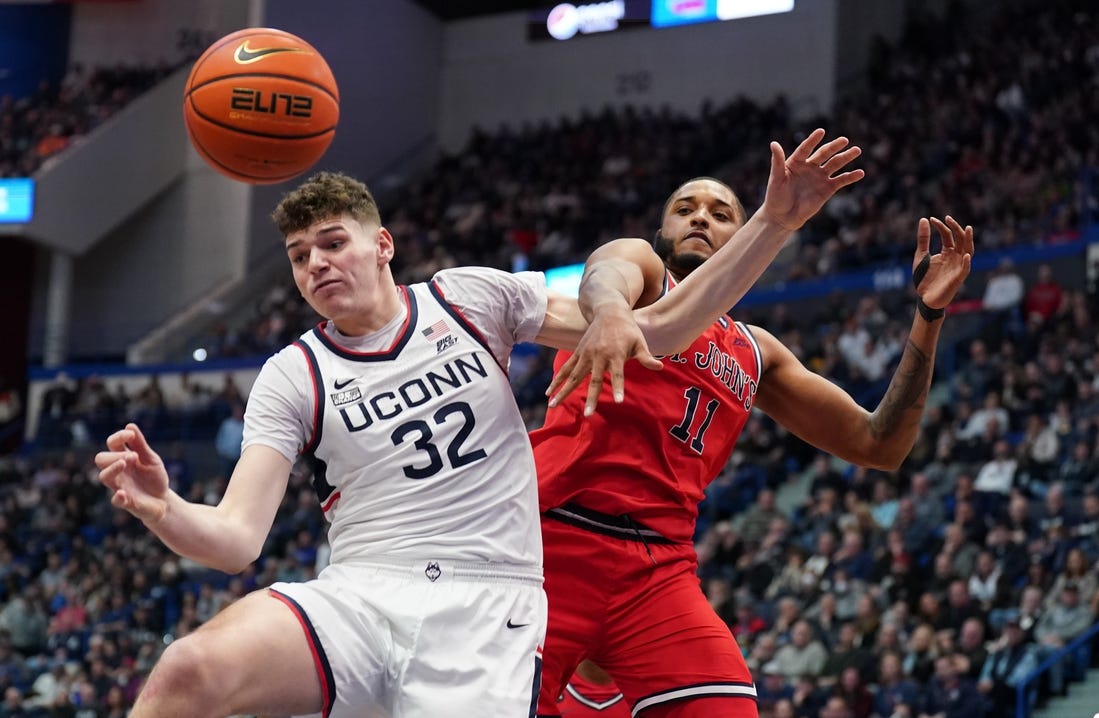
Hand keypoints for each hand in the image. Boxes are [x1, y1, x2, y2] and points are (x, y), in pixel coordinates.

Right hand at [94, 423, 170, 524]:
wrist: (163, 500)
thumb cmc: (154, 477)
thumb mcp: (151, 458)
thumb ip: (140, 444)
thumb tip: (130, 425)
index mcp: (123, 458)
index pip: (112, 444)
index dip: (118, 437)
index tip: (130, 435)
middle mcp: (118, 471)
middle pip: (101, 459)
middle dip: (115, 454)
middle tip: (133, 456)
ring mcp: (119, 486)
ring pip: (104, 477)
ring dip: (113, 469)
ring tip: (125, 462)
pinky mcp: (126, 502)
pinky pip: (115, 500)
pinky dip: (118, 496)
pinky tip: (124, 492)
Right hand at [545, 305, 662, 414]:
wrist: (609, 311)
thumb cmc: (628, 330)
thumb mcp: (640, 342)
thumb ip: (646, 357)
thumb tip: (660, 367)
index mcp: (616, 354)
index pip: (618, 374)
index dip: (619, 387)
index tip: (619, 401)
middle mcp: (599, 355)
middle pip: (594, 380)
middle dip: (591, 398)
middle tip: (588, 414)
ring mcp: (586, 354)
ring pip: (574, 376)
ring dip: (563, 391)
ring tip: (553, 405)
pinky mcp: (578, 352)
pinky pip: (566, 369)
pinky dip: (557, 380)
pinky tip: (549, 393)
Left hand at [758, 127, 864, 230]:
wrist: (782, 217)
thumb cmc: (775, 197)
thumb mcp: (776, 179)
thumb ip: (777, 161)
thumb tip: (774, 143)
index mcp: (796, 162)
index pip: (806, 148)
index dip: (813, 140)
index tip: (821, 132)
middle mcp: (810, 166)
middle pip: (824, 153)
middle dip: (834, 146)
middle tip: (844, 140)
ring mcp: (820, 177)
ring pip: (835, 164)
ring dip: (846, 157)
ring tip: (856, 150)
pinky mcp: (827, 189)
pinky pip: (841, 180)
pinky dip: (850, 177)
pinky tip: (860, 173)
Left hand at [914, 216, 973, 308]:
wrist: (924, 298)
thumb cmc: (924, 278)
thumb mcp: (921, 256)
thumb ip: (923, 239)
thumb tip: (924, 219)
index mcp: (947, 252)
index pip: (948, 235)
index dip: (941, 226)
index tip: (931, 219)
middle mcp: (955, 257)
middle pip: (960, 239)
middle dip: (956, 228)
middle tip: (948, 218)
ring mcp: (958, 267)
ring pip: (968, 250)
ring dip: (969, 240)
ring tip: (968, 229)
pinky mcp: (958, 278)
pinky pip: (965, 269)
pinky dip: (966, 262)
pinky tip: (965, 255)